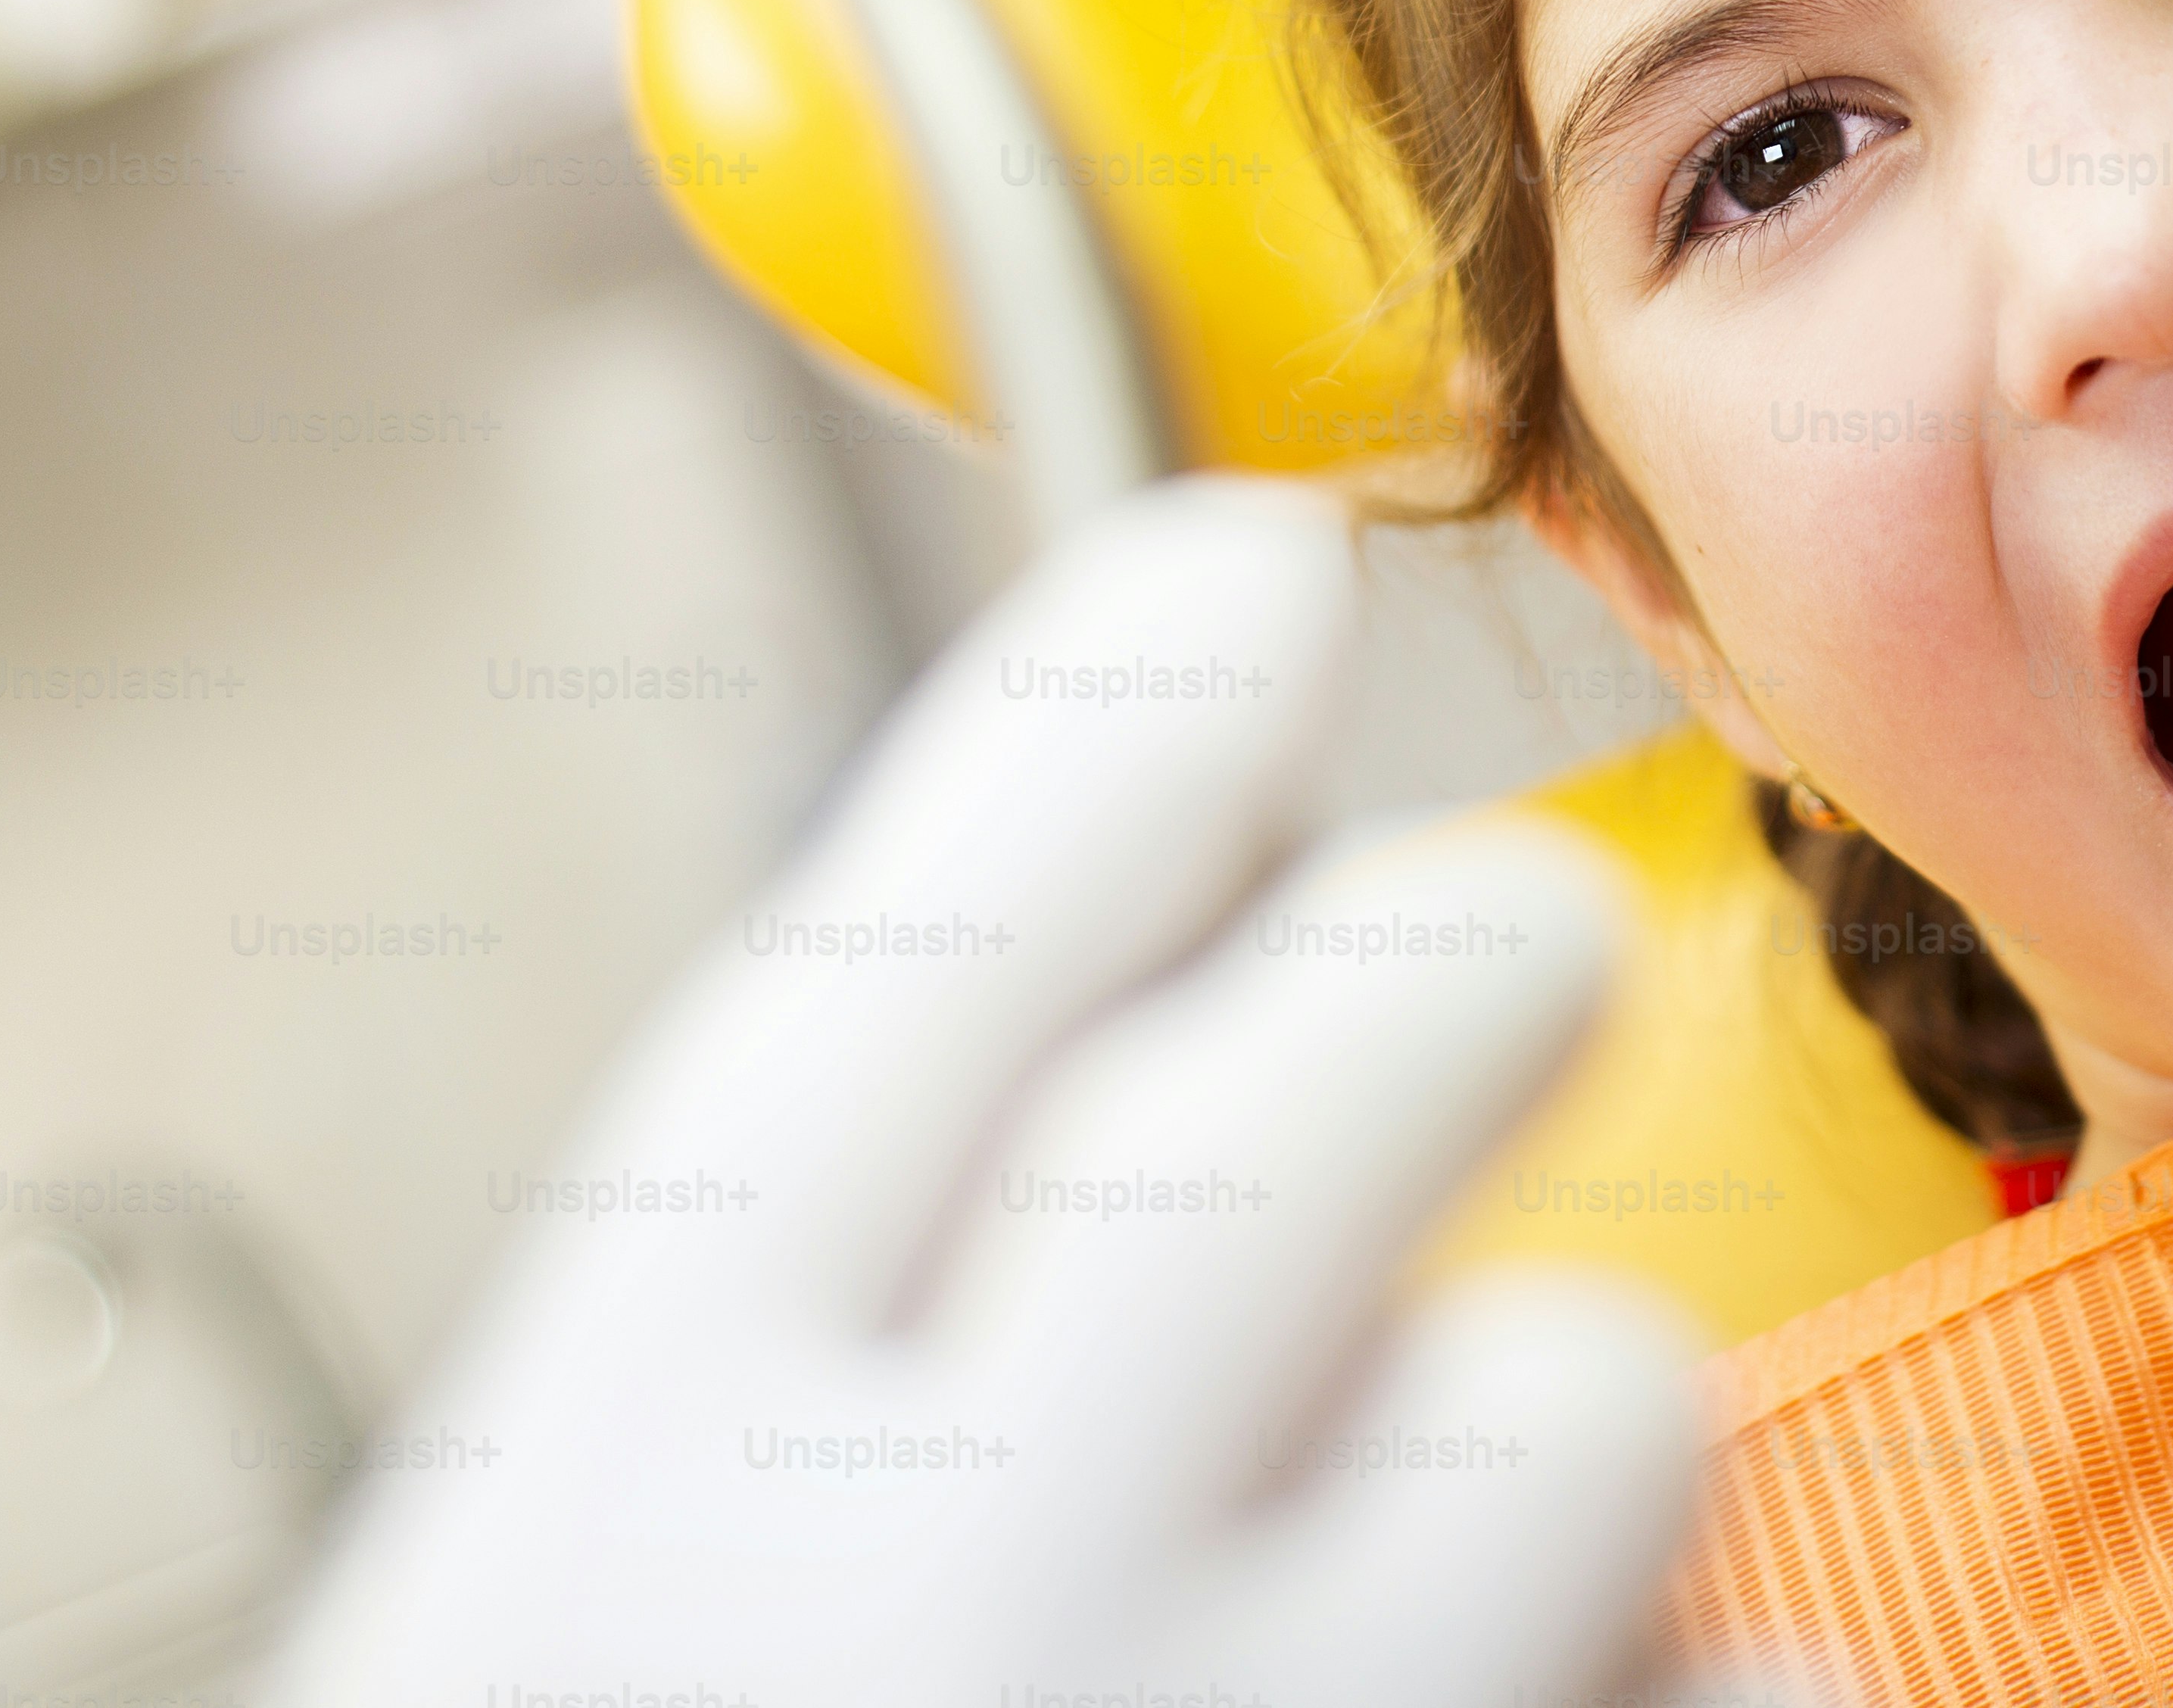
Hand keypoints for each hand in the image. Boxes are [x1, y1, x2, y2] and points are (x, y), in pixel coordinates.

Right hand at [265, 477, 1766, 1707]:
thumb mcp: (583, 1665)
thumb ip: (814, 1407)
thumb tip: (1142, 1016)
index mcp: (615, 1529)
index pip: (890, 976)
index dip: (1092, 732)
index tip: (1237, 573)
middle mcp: (935, 1607)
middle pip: (1323, 1070)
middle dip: (1445, 958)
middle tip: (1477, 969)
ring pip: (1589, 1396)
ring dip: (1558, 1476)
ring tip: (1423, 1653)